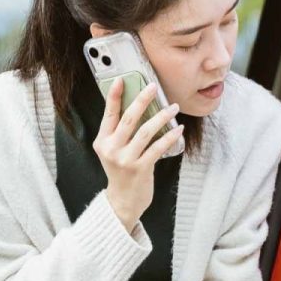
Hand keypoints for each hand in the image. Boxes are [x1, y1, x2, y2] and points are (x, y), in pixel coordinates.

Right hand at [95, 77, 183, 232]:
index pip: (108, 114)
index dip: (114, 96)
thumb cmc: (122, 172)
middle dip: (142, 100)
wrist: (123, 201)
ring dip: (161, 117)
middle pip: (128, 119)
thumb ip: (120, 132)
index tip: (121, 79)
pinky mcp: (140, 168)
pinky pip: (158, 147)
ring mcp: (125, 159)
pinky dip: (169, 136)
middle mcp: (111, 149)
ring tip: (173, 107)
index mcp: (102, 141)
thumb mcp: (113, 151)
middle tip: (154, 87)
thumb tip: (138, 107)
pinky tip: (178, 129)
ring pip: (145, 131)